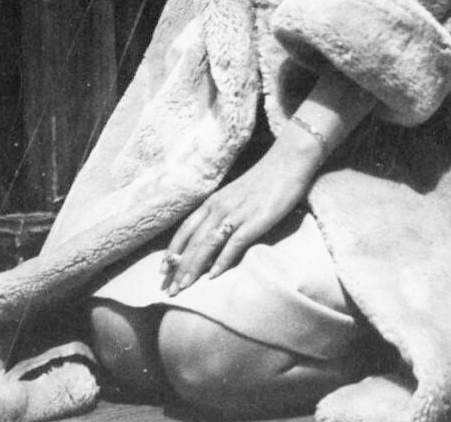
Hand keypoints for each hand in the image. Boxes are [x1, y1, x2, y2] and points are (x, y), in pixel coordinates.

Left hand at [160, 135, 322, 295]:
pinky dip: (222, 261)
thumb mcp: (236, 196)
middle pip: (193, 241)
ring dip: (194, 267)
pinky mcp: (255, 220)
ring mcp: (237, 213)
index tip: (162, 271)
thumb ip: (223, 214)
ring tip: (183, 287)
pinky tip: (214, 276)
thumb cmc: (263, 181)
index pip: (186, 229)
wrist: (288, 162)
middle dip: (179, 267)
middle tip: (169, 289)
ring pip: (208, 244)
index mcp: (213, 201)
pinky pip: (234, 243)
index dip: (173, 250)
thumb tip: (212, 240)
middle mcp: (220, 207)